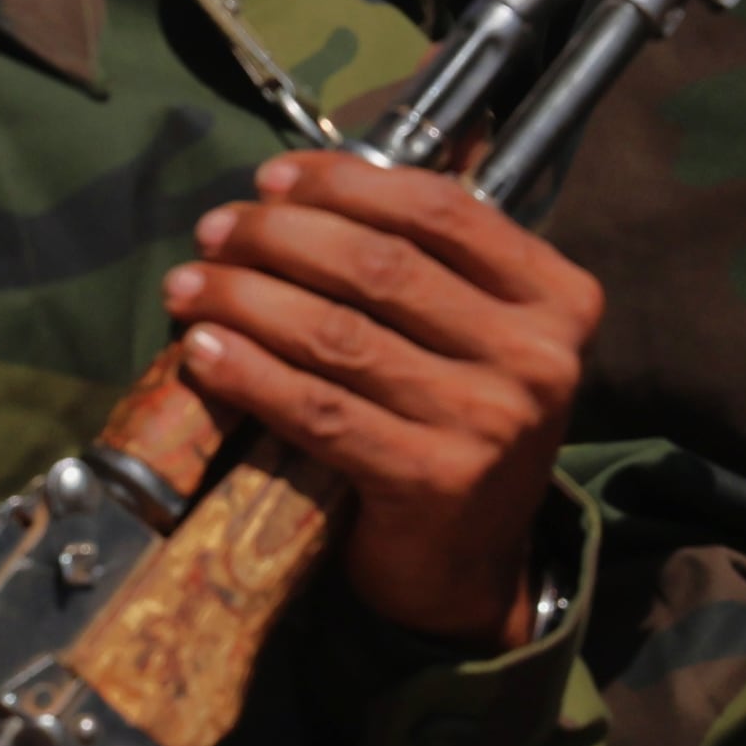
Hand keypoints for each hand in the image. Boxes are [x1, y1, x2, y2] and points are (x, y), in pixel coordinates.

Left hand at [160, 151, 594, 642]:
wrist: (468, 566)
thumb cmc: (453, 426)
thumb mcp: (471, 336)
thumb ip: (422, 262)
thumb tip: (297, 186)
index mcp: (557, 299)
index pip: (441, 210)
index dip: (345, 183)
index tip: (272, 178)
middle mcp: (538, 357)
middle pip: (381, 265)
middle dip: (279, 236)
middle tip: (213, 232)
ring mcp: (491, 422)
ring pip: (340, 334)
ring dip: (246, 298)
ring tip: (188, 286)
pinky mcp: (433, 480)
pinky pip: (319, 409)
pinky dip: (250, 373)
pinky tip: (202, 351)